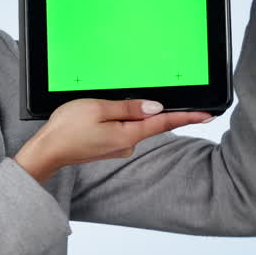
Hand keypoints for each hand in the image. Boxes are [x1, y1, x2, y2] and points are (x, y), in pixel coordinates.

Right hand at [14, 99, 213, 183]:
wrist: (47, 151)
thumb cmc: (67, 129)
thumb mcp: (98, 108)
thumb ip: (129, 107)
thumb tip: (156, 107)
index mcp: (127, 134)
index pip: (164, 122)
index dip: (188, 117)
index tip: (208, 115)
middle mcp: (126, 144)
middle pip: (150, 122)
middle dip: (158, 110)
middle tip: (175, 103)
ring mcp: (117, 147)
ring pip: (134, 124)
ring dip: (134, 113)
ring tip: (119, 104)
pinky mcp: (108, 146)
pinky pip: (122, 128)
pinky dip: (122, 119)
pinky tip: (105, 113)